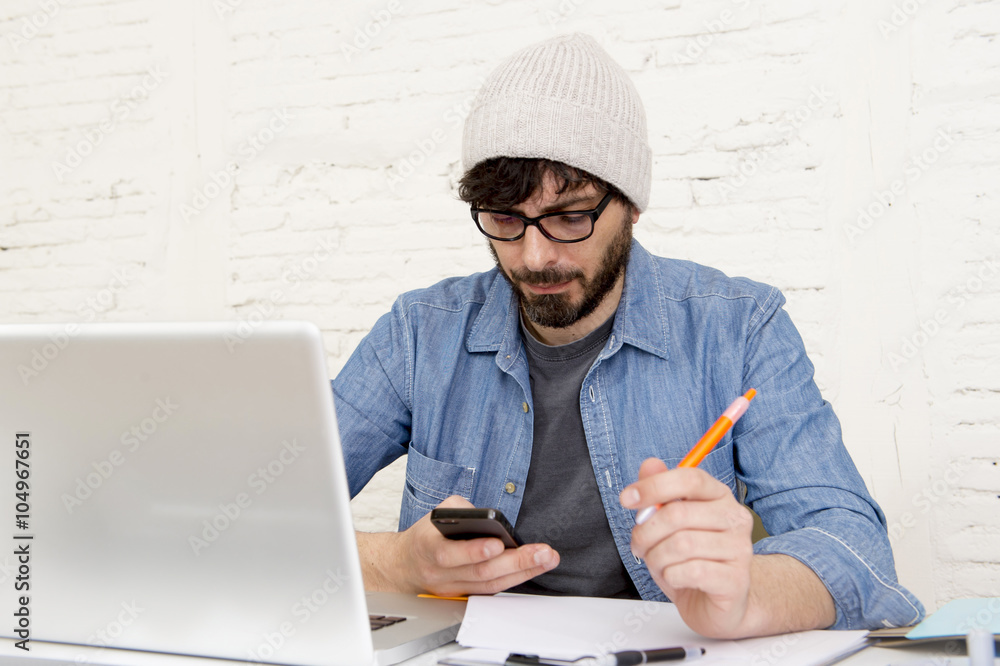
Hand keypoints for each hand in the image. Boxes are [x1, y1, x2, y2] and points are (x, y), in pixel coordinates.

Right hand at [361, 495, 558, 596]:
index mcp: (430, 548)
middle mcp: (442, 573)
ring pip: (491, 584)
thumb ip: (462, 510)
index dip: (475, 551)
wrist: (405, 566)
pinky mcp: (465, 596)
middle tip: (541, 552)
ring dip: (523, 572)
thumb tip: (490, 517)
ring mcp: (454, 589)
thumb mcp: (438, 513)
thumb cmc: (427, 536)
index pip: (451, 554)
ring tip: (545, 559)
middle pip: (481, 572)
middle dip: (515, 562)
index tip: (497, 543)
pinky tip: (534, 568)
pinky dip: (515, 579)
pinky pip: (492, 590)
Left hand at [620, 458, 754, 637]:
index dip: (654, 485)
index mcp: (719, 496)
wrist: (718, 604)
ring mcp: (740, 549)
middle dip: (646, 532)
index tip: (627, 499)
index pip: (689, 478)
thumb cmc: (691, 560)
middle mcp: (735, 518)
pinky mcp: (736, 580)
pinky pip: (691, 571)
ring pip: (681, 545)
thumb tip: (650, 463)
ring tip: (658, 564)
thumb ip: (659, 494)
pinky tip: (675, 578)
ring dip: (657, 557)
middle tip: (639, 545)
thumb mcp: (669, 525)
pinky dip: (671, 576)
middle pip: (678, 513)